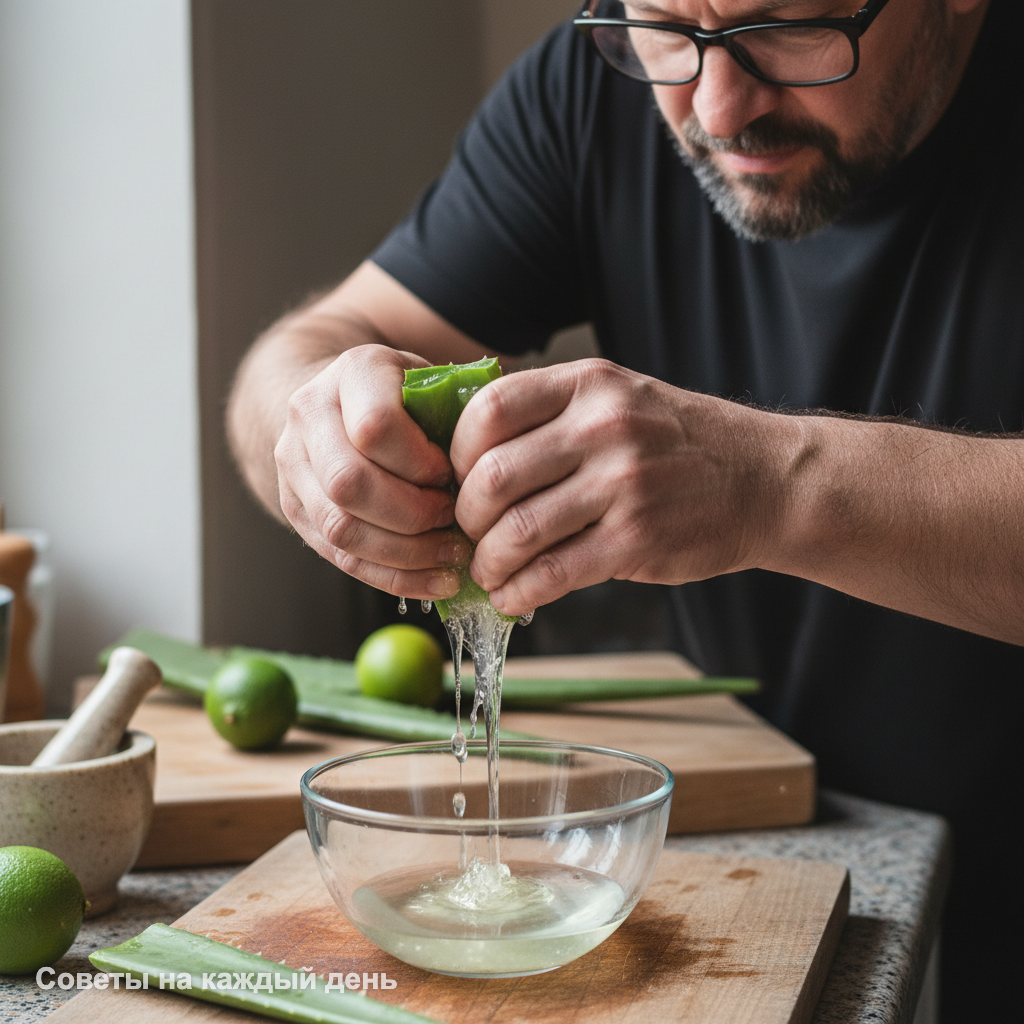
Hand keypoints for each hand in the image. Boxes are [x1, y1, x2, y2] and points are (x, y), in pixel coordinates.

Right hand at [273, 344, 468, 598]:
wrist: (339, 399)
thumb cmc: (407, 393)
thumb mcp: (437, 381)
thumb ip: (462, 409)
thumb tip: (505, 458)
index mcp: (353, 372)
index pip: (375, 427)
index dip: (420, 462)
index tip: (453, 474)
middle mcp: (310, 414)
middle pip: (349, 484)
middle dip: (411, 514)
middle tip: (455, 521)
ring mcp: (293, 464)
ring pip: (341, 528)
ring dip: (405, 554)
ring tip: (452, 558)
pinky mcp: (295, 509)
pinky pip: (341, 558)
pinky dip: (393, 577)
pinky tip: (434, 581)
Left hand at [450, 359, 788, 614]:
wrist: (764, 480)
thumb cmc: (678, 442)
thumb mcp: (618, 398)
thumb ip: (552, 414)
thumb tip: (467, 456)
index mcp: (589, 384)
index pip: (489, 408)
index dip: (456, 451)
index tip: (458, 478)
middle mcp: (604, 427)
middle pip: (493, 475)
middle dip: (465, 516)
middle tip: (468, 533)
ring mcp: (624, 485)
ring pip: (517, 531)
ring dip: (488, 562)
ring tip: (490, 571)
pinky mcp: (637, 540)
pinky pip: (553, 573)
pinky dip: (520, 591)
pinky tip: (515, 594)